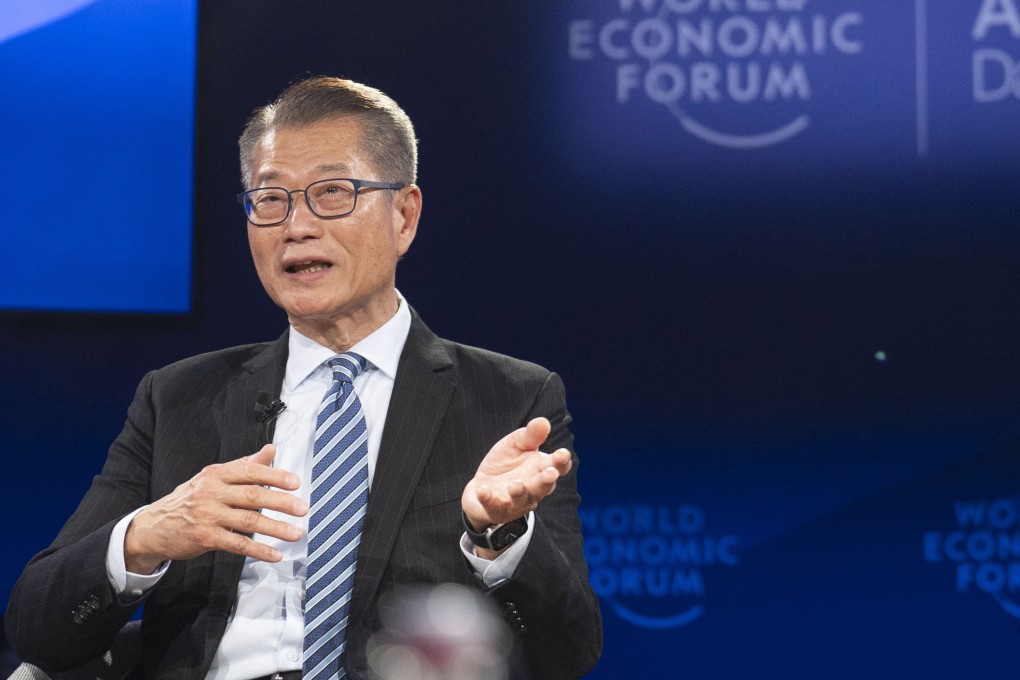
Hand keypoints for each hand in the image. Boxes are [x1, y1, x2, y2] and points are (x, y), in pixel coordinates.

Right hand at [124, 444, 306, 573]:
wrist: (154, 526)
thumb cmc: (190, 499)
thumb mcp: (213, 477)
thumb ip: (244, 465)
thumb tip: (270, 450)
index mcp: (217, 474)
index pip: (251, 471)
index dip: (275, 476)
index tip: (296, 483)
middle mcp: (212, 492)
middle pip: (253, 495)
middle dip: (281, 502)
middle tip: (302, 508)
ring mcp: (208, 515)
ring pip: (248, 521)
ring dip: (275, 528)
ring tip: (296, 533)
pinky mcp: (205, 537)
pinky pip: (237, 544)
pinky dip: (258, 550)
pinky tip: (275, 554)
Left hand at [461, 417, 571, 534]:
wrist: (481, 486)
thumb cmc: (505, 464)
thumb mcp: (515, 444)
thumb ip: (530, 435)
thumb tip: (543, 422)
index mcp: (541, 469)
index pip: (557, 467)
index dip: (561, 462)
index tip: (562, 454)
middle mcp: (533, 488)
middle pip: (543, 486)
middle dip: (546, 480)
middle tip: (550, 473)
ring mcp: (516, 501)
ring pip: (522, 500)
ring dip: (520, 493)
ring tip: (515, 485)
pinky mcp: (497, 509)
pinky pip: (494, 506)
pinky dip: (489, 500)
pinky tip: (483, 491)